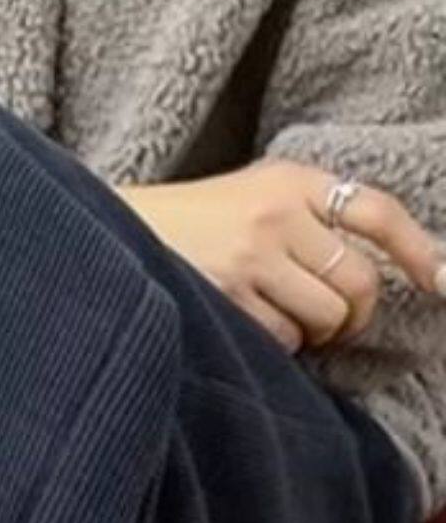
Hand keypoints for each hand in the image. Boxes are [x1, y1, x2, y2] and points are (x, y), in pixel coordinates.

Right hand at [116, 160, 444, 355]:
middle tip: (324, 318)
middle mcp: (274, 209)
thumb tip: (390, 273)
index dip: (418, 249)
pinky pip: (287, 341)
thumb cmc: (194, 225)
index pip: (373, 210)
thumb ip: (311, 223)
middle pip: (360, 282)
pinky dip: (274, 343)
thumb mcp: (253, 200)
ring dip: (309, 331)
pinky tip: (240, 318)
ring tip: (270, 311)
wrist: (109, 231)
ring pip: (327, 318)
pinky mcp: (230, 295)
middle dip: (351, 314)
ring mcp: (252, 252)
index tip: (442, 282)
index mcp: (285, 178)